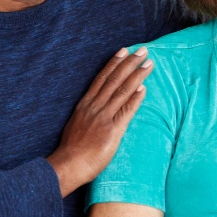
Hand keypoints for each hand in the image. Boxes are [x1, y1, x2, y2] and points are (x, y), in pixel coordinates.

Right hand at [47, 47, 153, 196]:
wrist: (68, 165)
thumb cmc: (73, 149)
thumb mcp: (78, 124)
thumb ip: (90, 113)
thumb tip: (100, 104)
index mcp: (85, 104)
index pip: (102, 78)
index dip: (114, 63)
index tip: (124, 51)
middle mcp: (94, 107)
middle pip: (114, 80)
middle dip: (130, 63)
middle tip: (143, 50)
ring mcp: (103, 118)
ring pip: (122, 91)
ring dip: (137, 76)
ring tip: (149, 64)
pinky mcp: (112, 130)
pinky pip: (126, 111)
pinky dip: (135, 99)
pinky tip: (144, 88)